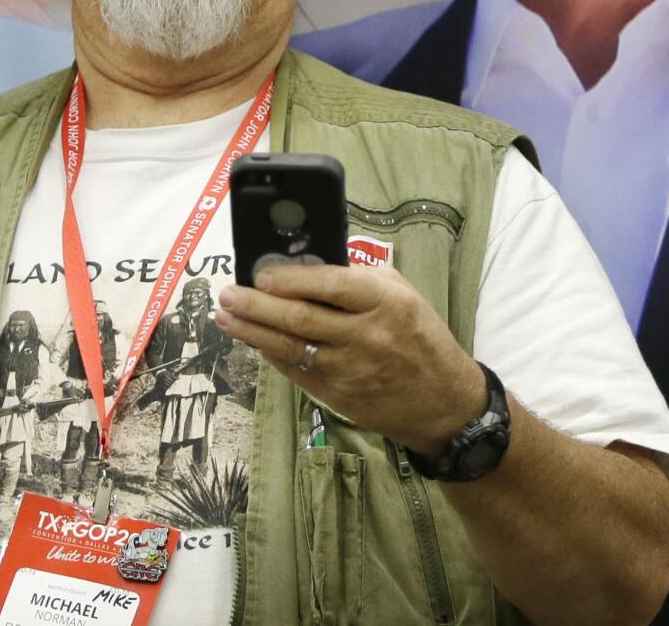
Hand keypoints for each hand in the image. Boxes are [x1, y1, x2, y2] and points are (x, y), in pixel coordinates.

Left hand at [216, 265, 486, 457]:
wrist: (442, 401)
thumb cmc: (422, 336)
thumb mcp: (404, 294)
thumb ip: (362, 278)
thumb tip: (314, 267)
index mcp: (385, 302)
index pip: (332, 285)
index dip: (293, 279)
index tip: (262, 273)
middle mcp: (365, 336)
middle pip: (301, 318)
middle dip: (257, 305)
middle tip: (229, 293)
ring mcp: (349, 370)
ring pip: (290, 347)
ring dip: (252, 331)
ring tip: (226, 316)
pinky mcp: (338, 396)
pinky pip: (296, 372)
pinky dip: (271, 354)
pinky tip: (253, 341)